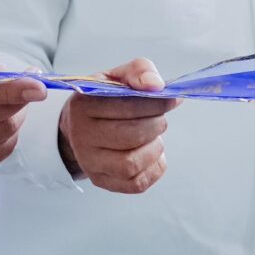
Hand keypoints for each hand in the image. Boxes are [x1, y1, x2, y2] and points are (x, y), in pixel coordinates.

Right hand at [58, 60, 175, 194]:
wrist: (81, 126)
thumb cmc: (105, 99)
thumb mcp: (118, 76)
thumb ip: (139, 71)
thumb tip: (156, 85)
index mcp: (83, 106)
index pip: (127, 105)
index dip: (157, 102)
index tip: (172, 99)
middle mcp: (82, 137)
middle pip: (131, 136)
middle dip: (156, 125)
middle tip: (160, 119)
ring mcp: (89, 163)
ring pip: (131, 164)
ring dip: (154, 149)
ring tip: (154, 137)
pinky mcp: (102, 181)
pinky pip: (136, 184)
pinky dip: (153, 168)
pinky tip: (152, 154)